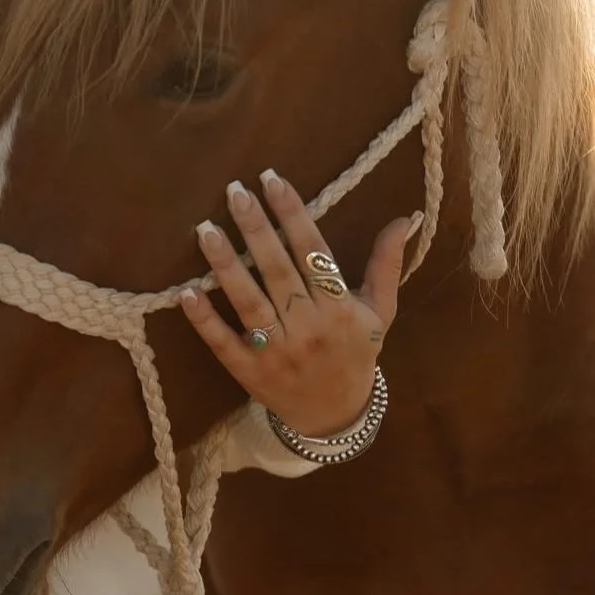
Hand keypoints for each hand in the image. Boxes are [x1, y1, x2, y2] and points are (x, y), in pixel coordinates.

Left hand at [178, 170, 417, 436]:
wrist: (335, 416)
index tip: (272, 179)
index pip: (314, 252)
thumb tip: (408, 216)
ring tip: (205, 228)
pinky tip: (186, 292)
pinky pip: (223, 342)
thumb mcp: (380, 310)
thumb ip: (387, 262)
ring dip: (225, 265)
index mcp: (340, 308)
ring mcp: (277, 351)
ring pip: (248, 302)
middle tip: (235, 191)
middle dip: (256, 228)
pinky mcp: (249, 372)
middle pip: (278, 270)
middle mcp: (309, 328)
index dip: (293, 213)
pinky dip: (205, 319)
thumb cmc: (356, 353)